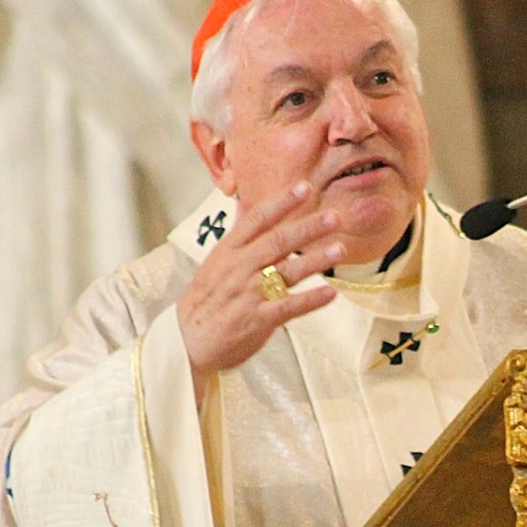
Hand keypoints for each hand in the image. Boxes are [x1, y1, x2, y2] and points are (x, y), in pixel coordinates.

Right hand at [177, 181, 344, 401]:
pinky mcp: (258, 319)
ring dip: (316, 260)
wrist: (187, 340)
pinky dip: (311, 299)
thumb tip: (247, 207)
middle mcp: (240, 268)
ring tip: (340, 248)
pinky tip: (331, 293)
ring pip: (287, 271)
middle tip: (335, 216)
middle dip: (308, 227)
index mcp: (229, 250)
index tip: (305, 187)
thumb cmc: (205, 300)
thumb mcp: (216, 262)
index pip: (257, 218)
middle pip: (278, 241)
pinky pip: (289, 306)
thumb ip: (238, 237)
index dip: (282, 202)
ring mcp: (250, 293)